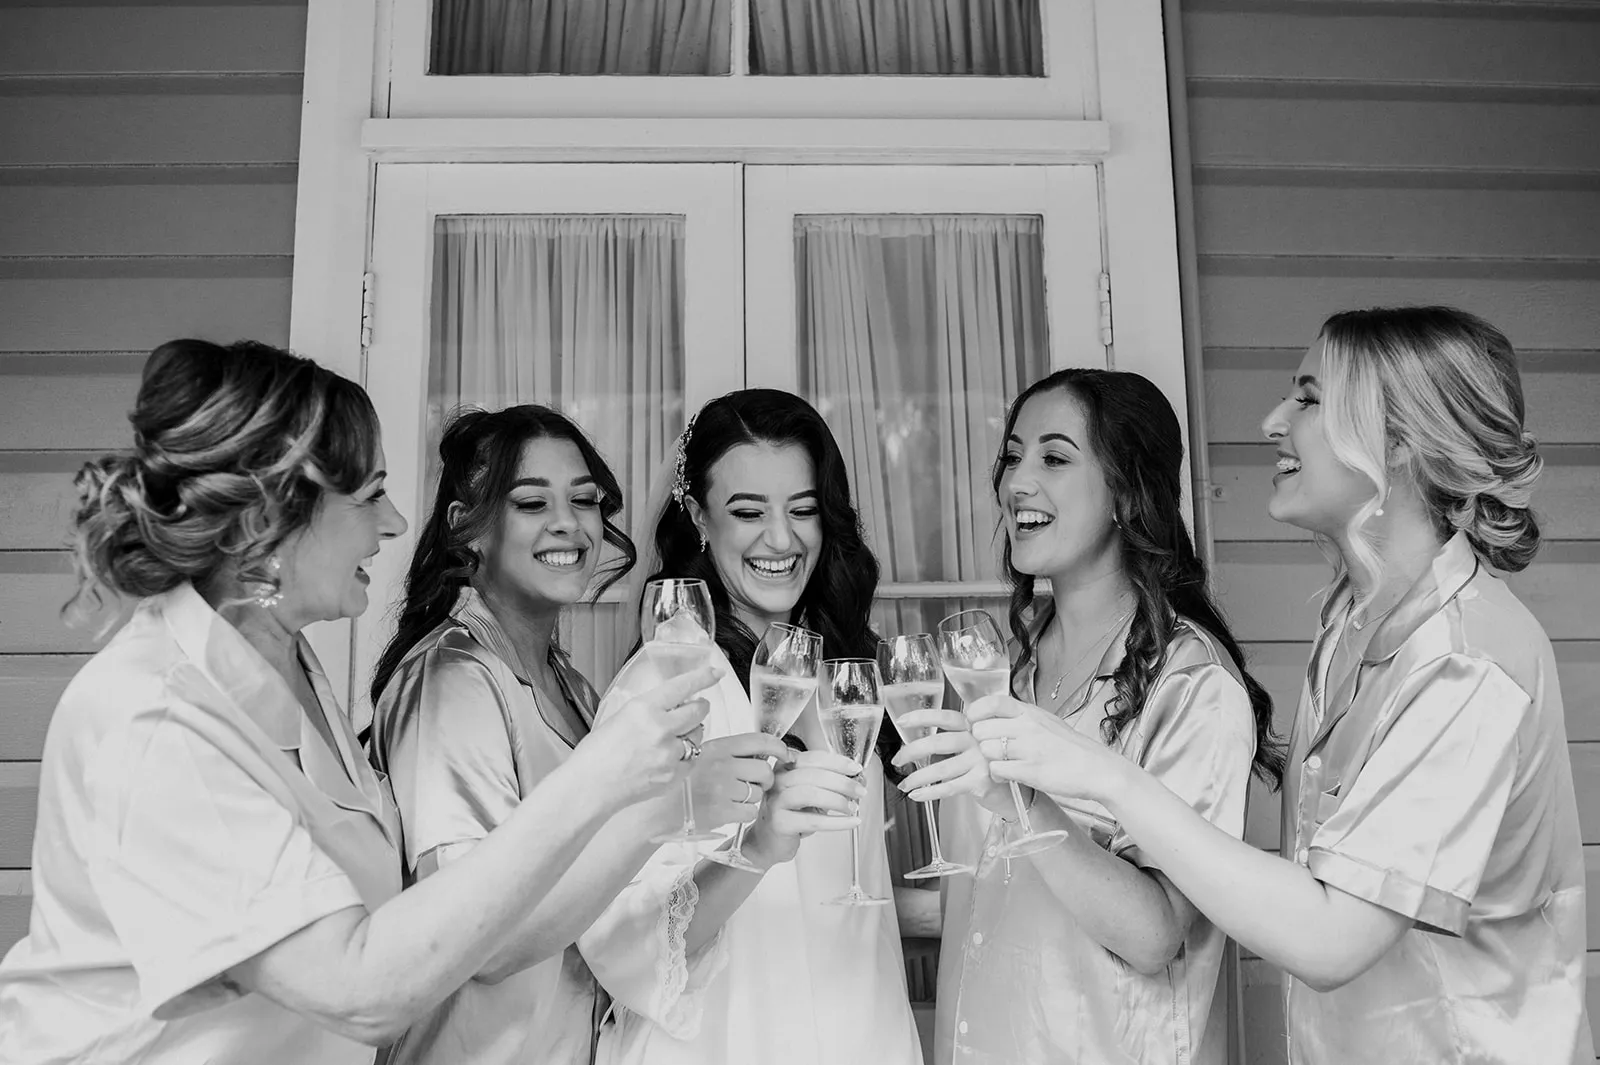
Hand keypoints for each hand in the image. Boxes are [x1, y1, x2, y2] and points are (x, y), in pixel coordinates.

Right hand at [575, 665, 719, 806]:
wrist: (590, 787)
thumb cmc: (597, 753)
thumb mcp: (621, 717)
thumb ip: (649, 709)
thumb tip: (671, 704)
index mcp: (644, 708)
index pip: (683, 686)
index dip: (703, 678)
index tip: (715, 673)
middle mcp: (661, 729)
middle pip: (699, 710)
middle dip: (699, 707)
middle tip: (695, 707)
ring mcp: (670, 754)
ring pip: (697, 736)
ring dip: (690, 733)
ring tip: (670, 739)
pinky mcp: (674, 775)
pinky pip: (692, 760)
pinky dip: (684, 757)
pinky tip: (667, 758)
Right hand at [686, 732, 790, 829]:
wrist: (654, 808)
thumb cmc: (676, 782)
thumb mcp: (697, 753)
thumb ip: (725, 750)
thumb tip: (757, 750)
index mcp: (718, 747)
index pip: (759, 741)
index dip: (779, 747)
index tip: (785, 754)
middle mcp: (722, 766)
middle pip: (764, 771)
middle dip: (765, 779)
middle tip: (756, 783)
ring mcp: (723, 789)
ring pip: (758, 793)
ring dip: (753, 797)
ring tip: (735, 797)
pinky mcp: (722, 811)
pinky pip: (750, 812)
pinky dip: (745, 813)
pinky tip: (731, 810)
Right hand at [742, 750, 864, 868]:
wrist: (768, 842)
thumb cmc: (791, 815)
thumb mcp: (812, 794)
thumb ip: (831, 784)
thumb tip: (859, 780)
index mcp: (785, 767)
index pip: (813, 758)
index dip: (837, 762)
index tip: (856, 769)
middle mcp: (777, 780)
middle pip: (813, 775)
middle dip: (842, 782)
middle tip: (860, 791)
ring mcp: (776, 801)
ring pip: (811, 794)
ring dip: (838, 800)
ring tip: (852, 807)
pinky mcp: (779, 823)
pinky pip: (812, 820)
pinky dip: (837, 822)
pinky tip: (851, 822)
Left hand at [891, 704, 1012, 816]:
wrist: (1021, 789)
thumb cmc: (993, 765)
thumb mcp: (979, 744)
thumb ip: (957, 739)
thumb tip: (920, 745)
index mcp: (974, 727)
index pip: (945, 717)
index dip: (922, 717)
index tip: (902, 720)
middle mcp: (978, 740)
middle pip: (938, 742)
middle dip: (911, 752)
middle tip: (896, 760)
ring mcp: (980, 761)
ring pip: (940, 769)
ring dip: (917, 778)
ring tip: (903, 783)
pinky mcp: (982, 781)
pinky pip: (948, 787)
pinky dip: (929, 793)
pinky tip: (917, 795)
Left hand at [968, 693, 1124, 804]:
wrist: (1098, 770)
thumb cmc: (1072, 748)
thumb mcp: (1046, 722)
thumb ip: (1021, 716)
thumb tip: (994, 713)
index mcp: (1030, 712)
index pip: (991, 702)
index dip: (976, 712)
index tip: (974, 722)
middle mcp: (1028, 727)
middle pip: (982, 729)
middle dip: (981, 741)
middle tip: (991, 749)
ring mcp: (1029, 749)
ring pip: (987, 750)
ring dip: (989, 759)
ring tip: (1001, 763)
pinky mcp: (1031, 771)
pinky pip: (997, 770)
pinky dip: (997, 775)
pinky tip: (1007, 776)